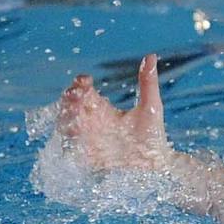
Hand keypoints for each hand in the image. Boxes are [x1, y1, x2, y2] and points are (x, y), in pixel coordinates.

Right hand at [57, 54, 173, 171]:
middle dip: (68, 100)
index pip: (83, 92)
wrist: (158, 167)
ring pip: (65, 126)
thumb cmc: (153, 137)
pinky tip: (72, 135)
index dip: (79, 84)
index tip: (85, 80)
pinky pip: (69, 150)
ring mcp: (86, 142)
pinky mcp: (86, 159)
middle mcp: (90, 124)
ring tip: (73, 113)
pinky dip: (66, 142)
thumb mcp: (151, 107)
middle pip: (69, 108)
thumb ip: (148, 83)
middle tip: (76, 94)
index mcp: (102, 110)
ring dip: (65, 118)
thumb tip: (151, 56)